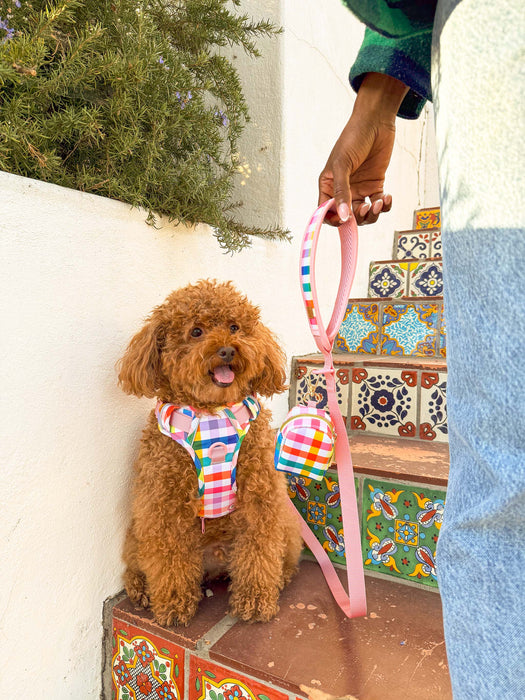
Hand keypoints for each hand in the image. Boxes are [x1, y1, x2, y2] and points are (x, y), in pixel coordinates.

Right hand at [318, 73, 408, 225]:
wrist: (376, 121)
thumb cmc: (353, 138)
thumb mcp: (343, 165)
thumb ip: (342, 191)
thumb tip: (342, 216)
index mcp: (328, 186)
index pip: (326, 212)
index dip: (334, 220)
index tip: (345, 219)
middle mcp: (343, 190)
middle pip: (347, 217)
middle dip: (357, 218)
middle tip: (366, 208)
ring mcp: (360, 188)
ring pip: (364, 214)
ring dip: (372, 214)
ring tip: (378, 202)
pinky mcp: (375, 185)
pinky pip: (379, 204)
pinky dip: (384, 205)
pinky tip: (387, 197)